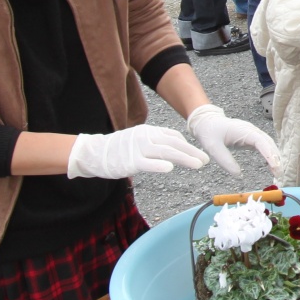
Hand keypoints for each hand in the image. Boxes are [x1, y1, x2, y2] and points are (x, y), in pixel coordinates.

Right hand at [67, 124, 207, 178]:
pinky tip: (171, 168)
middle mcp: (145, 137)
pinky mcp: (130, 161)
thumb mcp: (138, 140)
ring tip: (197, 165)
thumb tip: (173, 149)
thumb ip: (154, 143)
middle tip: (205, 160)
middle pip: (173, 143)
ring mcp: (138, 149)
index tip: (198, 154)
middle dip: (191, 152)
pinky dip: (160, 165)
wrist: (94, 152)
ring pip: (165, 152)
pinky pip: (148, 163)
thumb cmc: (118, 149)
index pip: (173, 136)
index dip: (187, 145)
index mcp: (148, 131)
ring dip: (184, 158)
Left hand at [186, 104, 277, 178]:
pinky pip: (263, 146)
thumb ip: (225, 161)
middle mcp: (251, 130)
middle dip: (276, 157)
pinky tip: (271, 165)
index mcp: (244, 130)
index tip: (275, 167)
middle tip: (279, 173)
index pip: (261, 142)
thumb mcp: (213, 148)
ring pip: (268, 145)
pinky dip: (269, 155)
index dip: (270, 154)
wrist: (206, 121)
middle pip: (269, 143)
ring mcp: (252, 133)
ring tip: (278, 172)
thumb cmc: (209, 132)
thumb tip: (239, 175)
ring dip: (274, 157)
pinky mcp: (250, 138)